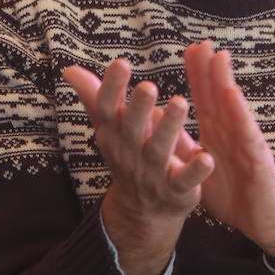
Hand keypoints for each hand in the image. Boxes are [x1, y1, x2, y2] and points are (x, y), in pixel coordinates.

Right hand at [64, 58, 212, 274]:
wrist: (140, 210)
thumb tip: (69, 69)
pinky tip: (205, 156)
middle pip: (132, 129)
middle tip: (148, 86)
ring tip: (179, 103)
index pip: (107, 109)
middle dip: (139, 109)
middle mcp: (130, 152)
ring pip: (159, 150)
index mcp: (114, 133)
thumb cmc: (127, 155)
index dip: (112, 87)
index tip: (121, 63)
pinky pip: (185, 181)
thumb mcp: (109, 128)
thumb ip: (94, 97)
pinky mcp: (176, 190)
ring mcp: (153, 173)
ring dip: (169, 128)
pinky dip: (195, 171)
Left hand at [183, 41, 274, 258]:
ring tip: (218, 58)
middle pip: (219, 96)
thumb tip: (157, 122)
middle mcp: (233, 132)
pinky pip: (246, 132)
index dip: (199, 75)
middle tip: (201, 43)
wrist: (261, 222)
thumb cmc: (233, 193)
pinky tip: (232, 94)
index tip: (190, 50)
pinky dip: (239, 112)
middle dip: (211, 69)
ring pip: (234, 108)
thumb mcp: (198, 168)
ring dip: (225, 81)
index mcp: (219, 134)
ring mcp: (246, 143)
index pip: (206, 99)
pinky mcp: (257, 159)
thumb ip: (182, 145)